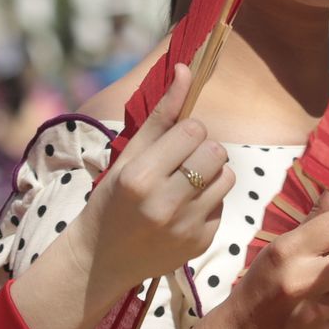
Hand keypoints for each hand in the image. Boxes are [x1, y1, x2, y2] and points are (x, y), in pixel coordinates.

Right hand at [68, 65, 231, 289]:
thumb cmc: (112, 199)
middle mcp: (164, 203)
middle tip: (182, 162)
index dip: (187, 132)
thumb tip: (187, 69)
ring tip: (186, 184)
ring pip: (227, 177)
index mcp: (140, 176)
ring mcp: (185, 227)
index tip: (173, 144)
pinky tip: (184, 210)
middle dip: (203, 150)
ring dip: (212, 174)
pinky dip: (209, 202)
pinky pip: (223, 205)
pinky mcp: (200, 243)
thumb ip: (161, 113)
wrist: (101, 259)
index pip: (193, 130)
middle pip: (216, 151)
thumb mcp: (128, 155)